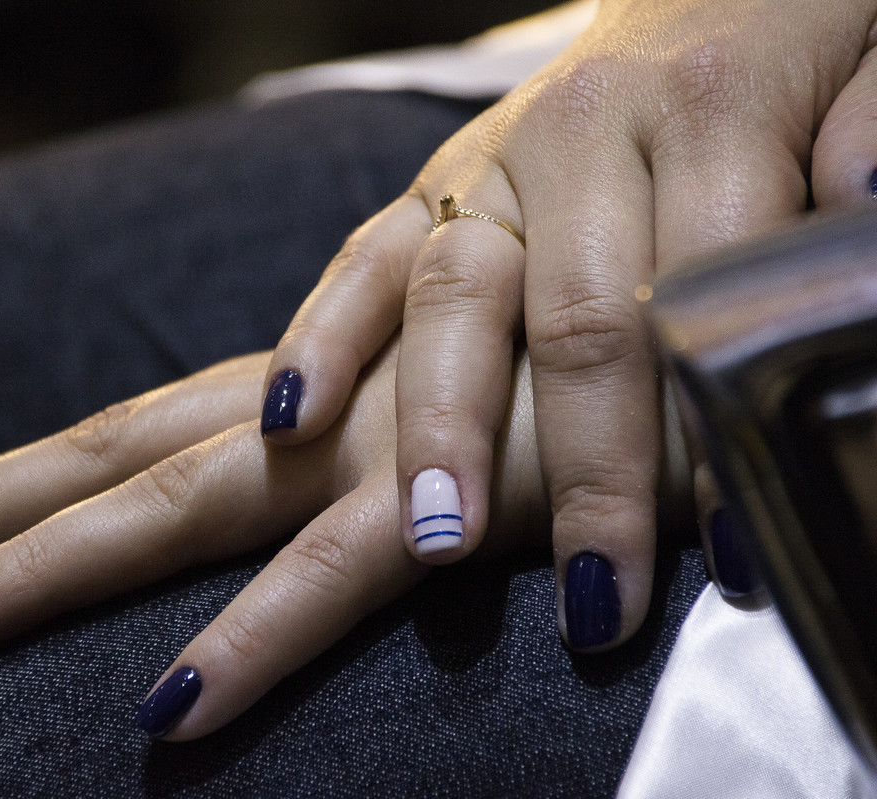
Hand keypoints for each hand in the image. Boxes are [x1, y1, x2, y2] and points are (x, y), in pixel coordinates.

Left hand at [0, 343, 616, 739]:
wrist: (701, 310)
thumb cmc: (579, 373)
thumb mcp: (445, 419)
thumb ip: (363, 460)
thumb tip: (289, 497)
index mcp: (308, 394)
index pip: (134, 428)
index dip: (21, 473)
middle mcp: (317, 410)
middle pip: (121, 458)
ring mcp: (377, 451)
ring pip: (187, 508)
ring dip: (57, 572)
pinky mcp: (460, 508)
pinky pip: (335, 583)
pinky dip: (250, 648)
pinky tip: (166, 714)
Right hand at [259, 0, 876, 649]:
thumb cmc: (797, 44)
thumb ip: (875, 128)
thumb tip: (867, 203)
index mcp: (708, 104)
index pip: (709, 287)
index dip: (719, 426)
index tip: (733, 552)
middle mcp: (582, 133)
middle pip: (576, 316)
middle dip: (586, 467)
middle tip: (595, 594)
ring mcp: (491, 161)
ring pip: (452, 298)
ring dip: (439, 427)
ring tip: (438, 538)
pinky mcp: (434, 181)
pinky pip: (364, 257)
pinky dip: (320, 336)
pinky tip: (294, 419)